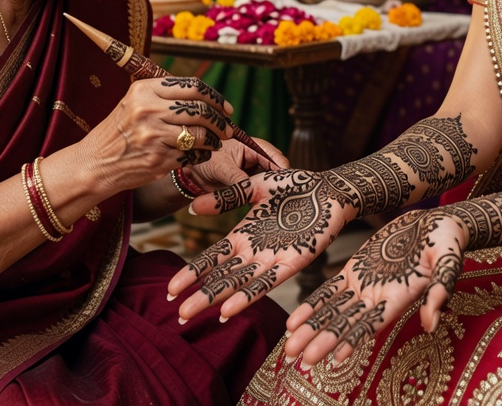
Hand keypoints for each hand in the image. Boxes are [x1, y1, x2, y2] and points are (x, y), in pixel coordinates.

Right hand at [85, 76, 233, 191]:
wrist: (95, 163)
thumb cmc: (120, 132)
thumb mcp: (134, 103)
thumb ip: (165, 96)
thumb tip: (206, 98)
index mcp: (144, 90)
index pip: (193, 87)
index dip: (215, 97)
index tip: (226, 108)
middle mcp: (148, 110)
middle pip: (200, 110)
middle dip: (221, 121)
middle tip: (228, 128)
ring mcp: (153, 135)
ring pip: (200, 134)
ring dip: (215, 140)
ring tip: (216, 142)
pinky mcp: (158, 159)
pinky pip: (192, 154)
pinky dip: (202, 155)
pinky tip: (201, 154)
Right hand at [166, 169, 355, 321]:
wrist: (330, 188)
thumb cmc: (295, 186)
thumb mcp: (254, 187)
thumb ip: (226, 199)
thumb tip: (192, 208)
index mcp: (244, 236)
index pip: (211, 258)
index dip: (192, 274)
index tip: (171, 289)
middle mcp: (255, 252)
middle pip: (222, 277)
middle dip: (200, 296)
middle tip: (178, 315)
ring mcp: (273, 259)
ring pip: (239, 284)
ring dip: (217, 300)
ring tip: (194, 314)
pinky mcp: (294, 262)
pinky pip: (267, 282)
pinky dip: (247, 296)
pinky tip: (229, 308)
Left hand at [186, 136, 288, 191]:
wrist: (192, 174)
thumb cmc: (204, 161)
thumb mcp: (220, 166)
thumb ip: (236, 177)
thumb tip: (251, 189)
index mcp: (252, 146)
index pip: (272, 154)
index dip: (281, 166)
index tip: (286, 178)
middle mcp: (257, 160)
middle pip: (275, 170)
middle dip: (279, 181)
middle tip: (284, 193)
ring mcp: (255, 174)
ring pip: (269, 183)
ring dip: (271, 191)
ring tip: (276, 201)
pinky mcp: (250, 187)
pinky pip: (259, 193)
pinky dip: (263, 199)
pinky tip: (266, 206)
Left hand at [282, 210, 465, 366]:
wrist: (435, 224)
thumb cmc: (448, 241)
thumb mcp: (449, 259)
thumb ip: (441, 289)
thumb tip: (431, 323)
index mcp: (400, 297)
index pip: (373, 324)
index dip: (354, 339)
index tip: (335, 358)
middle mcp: (379, 297)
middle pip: (346, 324)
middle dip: (322, 341)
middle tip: (299, 359)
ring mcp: (365, 286)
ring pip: (333, 311)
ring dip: (311, 329)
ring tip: (288, 348)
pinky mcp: (355, 270)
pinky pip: (329, 291)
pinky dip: (312, 306)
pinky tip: (293, 321)